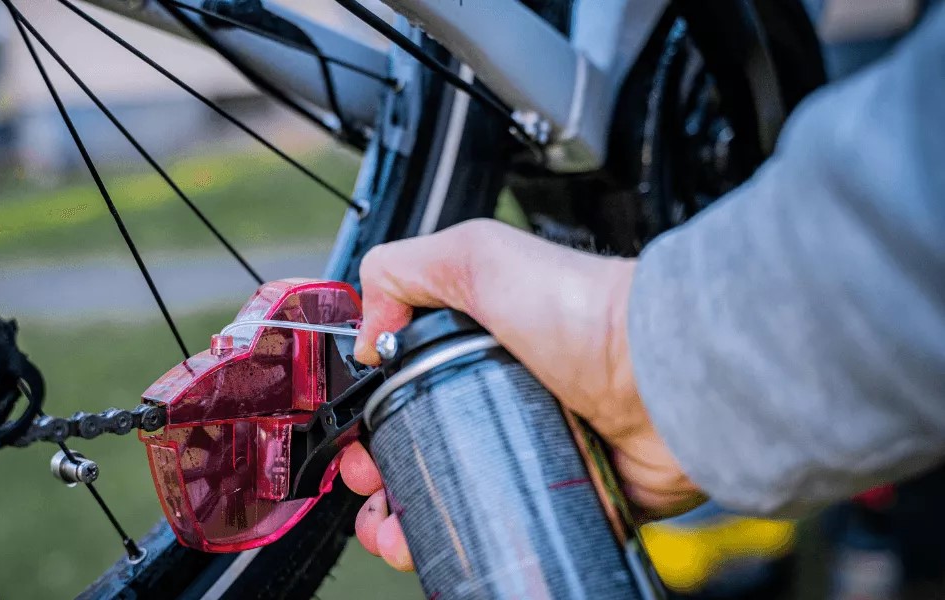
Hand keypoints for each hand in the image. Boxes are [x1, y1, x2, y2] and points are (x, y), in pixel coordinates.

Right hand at [341, 219, 703, 571]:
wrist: (667, 378)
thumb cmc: (587, 312)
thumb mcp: (478, 255)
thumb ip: (406, 270)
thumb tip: (367, 329)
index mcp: (480, 340)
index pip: (406, 381)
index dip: (372, 412)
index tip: (355, 437)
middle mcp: (504, 392)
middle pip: (423, 443)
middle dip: (383, 473)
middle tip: (371, 488)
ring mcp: (534, 443)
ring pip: (457, 491)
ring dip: (412, 518)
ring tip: (393, 534)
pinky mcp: (565, 488)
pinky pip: (507, 523)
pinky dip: (469, 541)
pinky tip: (441, 548)